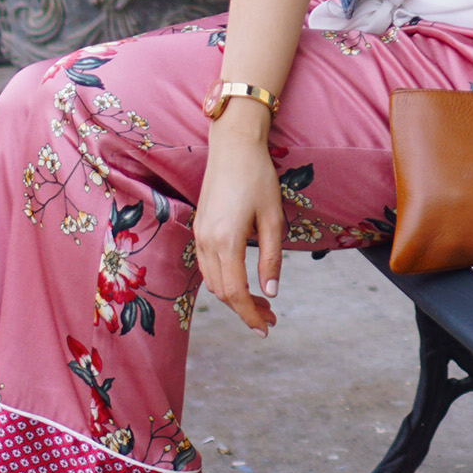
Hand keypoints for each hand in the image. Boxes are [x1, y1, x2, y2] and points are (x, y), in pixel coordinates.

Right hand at [192, 109, 285, 335]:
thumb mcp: (272, 217)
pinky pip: (206, 265)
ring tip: (260, 300)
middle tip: (270, 317)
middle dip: (245, 309)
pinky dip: (222, 279)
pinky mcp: (199, 226)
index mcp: (226, 241)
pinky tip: (241, 277)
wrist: (233, 144)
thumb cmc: (258, 176)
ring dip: (233, 295)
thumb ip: (271, 257)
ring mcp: (199, 233)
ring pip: (212, 281)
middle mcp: (207, 241)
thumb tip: (272, 292)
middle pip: (221, 292)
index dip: (251, 315)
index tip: (267, 328)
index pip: (235, 292)